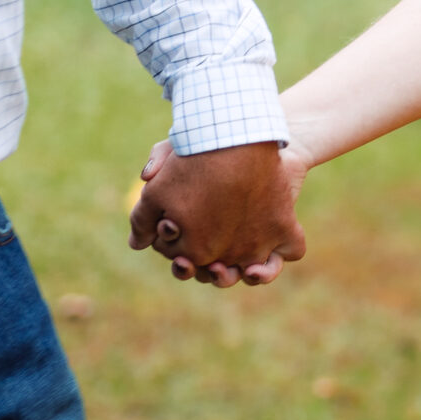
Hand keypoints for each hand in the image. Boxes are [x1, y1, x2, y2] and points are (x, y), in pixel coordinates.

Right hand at [129, 140, 306, 287]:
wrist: (257, 141)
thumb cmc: (211, 147)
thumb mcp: (184, 147)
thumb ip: (160, 161)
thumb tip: (146, 180)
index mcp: (185, 230)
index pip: (174, 254)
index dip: (172, 254)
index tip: (172, 246)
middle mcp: (214, 244)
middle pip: (198, 272)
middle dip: (190, 271)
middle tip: (187, 265)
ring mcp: (244, 246)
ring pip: (229, 275)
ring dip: (223, 279)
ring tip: (220, 270)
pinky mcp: (274, 242)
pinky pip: (268, 268)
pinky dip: (262, 273)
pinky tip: (256, 268)